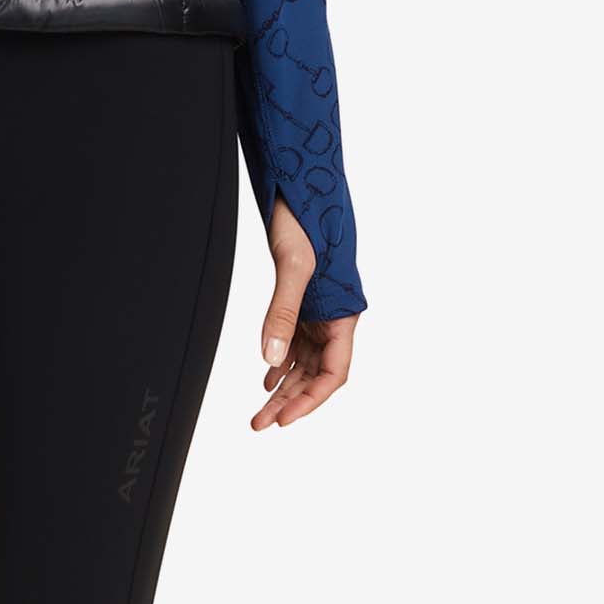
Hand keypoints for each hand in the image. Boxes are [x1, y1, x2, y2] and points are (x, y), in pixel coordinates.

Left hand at [251, 191, 356, 429]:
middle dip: (290, 400)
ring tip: (260, 411)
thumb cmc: (305, 217)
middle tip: (261, 423)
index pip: (333, 372)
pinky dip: (280, 360)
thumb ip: (281, 313)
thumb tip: (269, 361)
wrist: (298, 180)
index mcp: (343, 313)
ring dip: (283, 385)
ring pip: (303, 360)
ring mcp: (317, 308)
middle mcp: (333, 315)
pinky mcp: (301, 297)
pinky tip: (267, 376)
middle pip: (316, 372)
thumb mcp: (293, 266)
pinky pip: (294, 340)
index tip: (285, 420)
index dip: (310, 400)